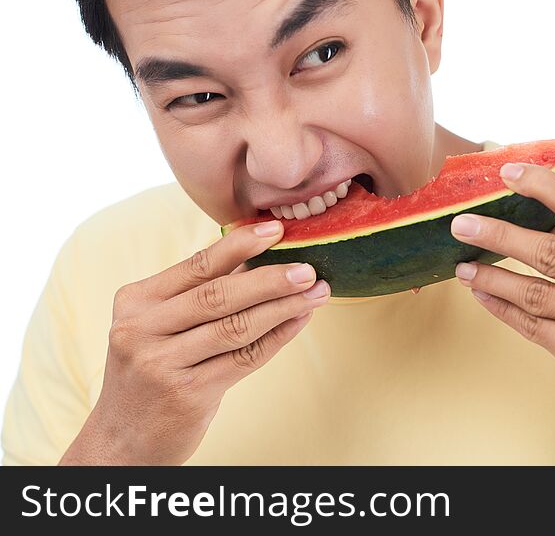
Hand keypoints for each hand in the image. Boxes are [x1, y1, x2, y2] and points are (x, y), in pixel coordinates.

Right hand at [59, 220, 330, 464]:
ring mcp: (161, 364)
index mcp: (135, 302)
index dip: (240, 245)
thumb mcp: (157, 327)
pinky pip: (245, 358)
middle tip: (307, 268)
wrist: (122, 440)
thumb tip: (260, 256)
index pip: (196, 265)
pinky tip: (299, 320)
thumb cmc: (152, 372)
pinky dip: (278, 337)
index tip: (276, 230)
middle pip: (219, 295)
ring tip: (316, 293)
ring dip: (283, 307)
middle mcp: (141, 330)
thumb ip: (199, 294)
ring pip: (237, 327)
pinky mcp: (187, 394)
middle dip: (270, 279)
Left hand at [450, 162, 554, 464]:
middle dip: (498, 233)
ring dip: (490, 275)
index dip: (543, 186)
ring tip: (462, 264)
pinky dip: (501, 309)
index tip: (507, 171)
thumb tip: (550, 219)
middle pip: (550, 249)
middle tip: (460, 222)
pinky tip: (481, 295)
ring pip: (533, 290)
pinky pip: (532, 325)